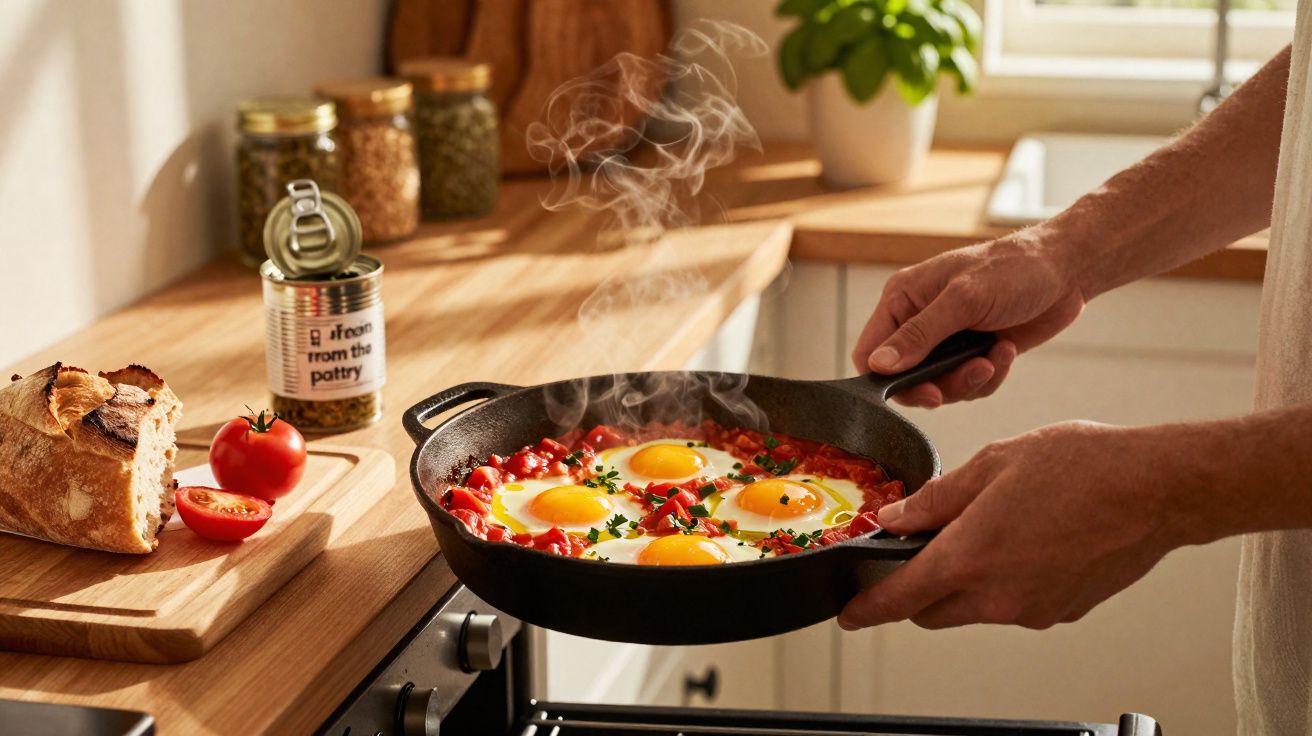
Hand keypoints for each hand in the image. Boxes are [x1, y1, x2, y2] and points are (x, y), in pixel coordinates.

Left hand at [837, 420, 1184, 629]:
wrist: (1157, 488)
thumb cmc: (1082, 467)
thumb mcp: (991, 464)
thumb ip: (936, 498)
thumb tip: (896, 519)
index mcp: (971, 558)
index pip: (900, 599)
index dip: (867, 609)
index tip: (850, 614)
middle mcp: (999, 596)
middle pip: (933, 611)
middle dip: (917, 588)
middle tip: (924, 547)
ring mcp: (1033, 609)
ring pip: (974, 608)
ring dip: (966, 580)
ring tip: (992, 526)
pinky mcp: (1062, 611)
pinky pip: (1014, 603)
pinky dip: (1004, 581)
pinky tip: (1026, 538)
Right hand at [851, 230, 1085, 406]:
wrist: (1065, 271)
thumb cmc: (1013, 269)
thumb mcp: (963, 300)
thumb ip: (919, 336)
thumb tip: (879, 365)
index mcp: (903, 300)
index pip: (869, 352)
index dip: (886, 378)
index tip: (921, 390)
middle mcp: (919, 322)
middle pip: (905, 378)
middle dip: (939, 384)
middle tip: (970, 375)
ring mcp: (947, 341)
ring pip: (939, 387)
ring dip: (969, 380)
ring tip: (994, 358)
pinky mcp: (973, 354)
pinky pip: (968, 386)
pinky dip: (989, 376)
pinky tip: (1005, 351)